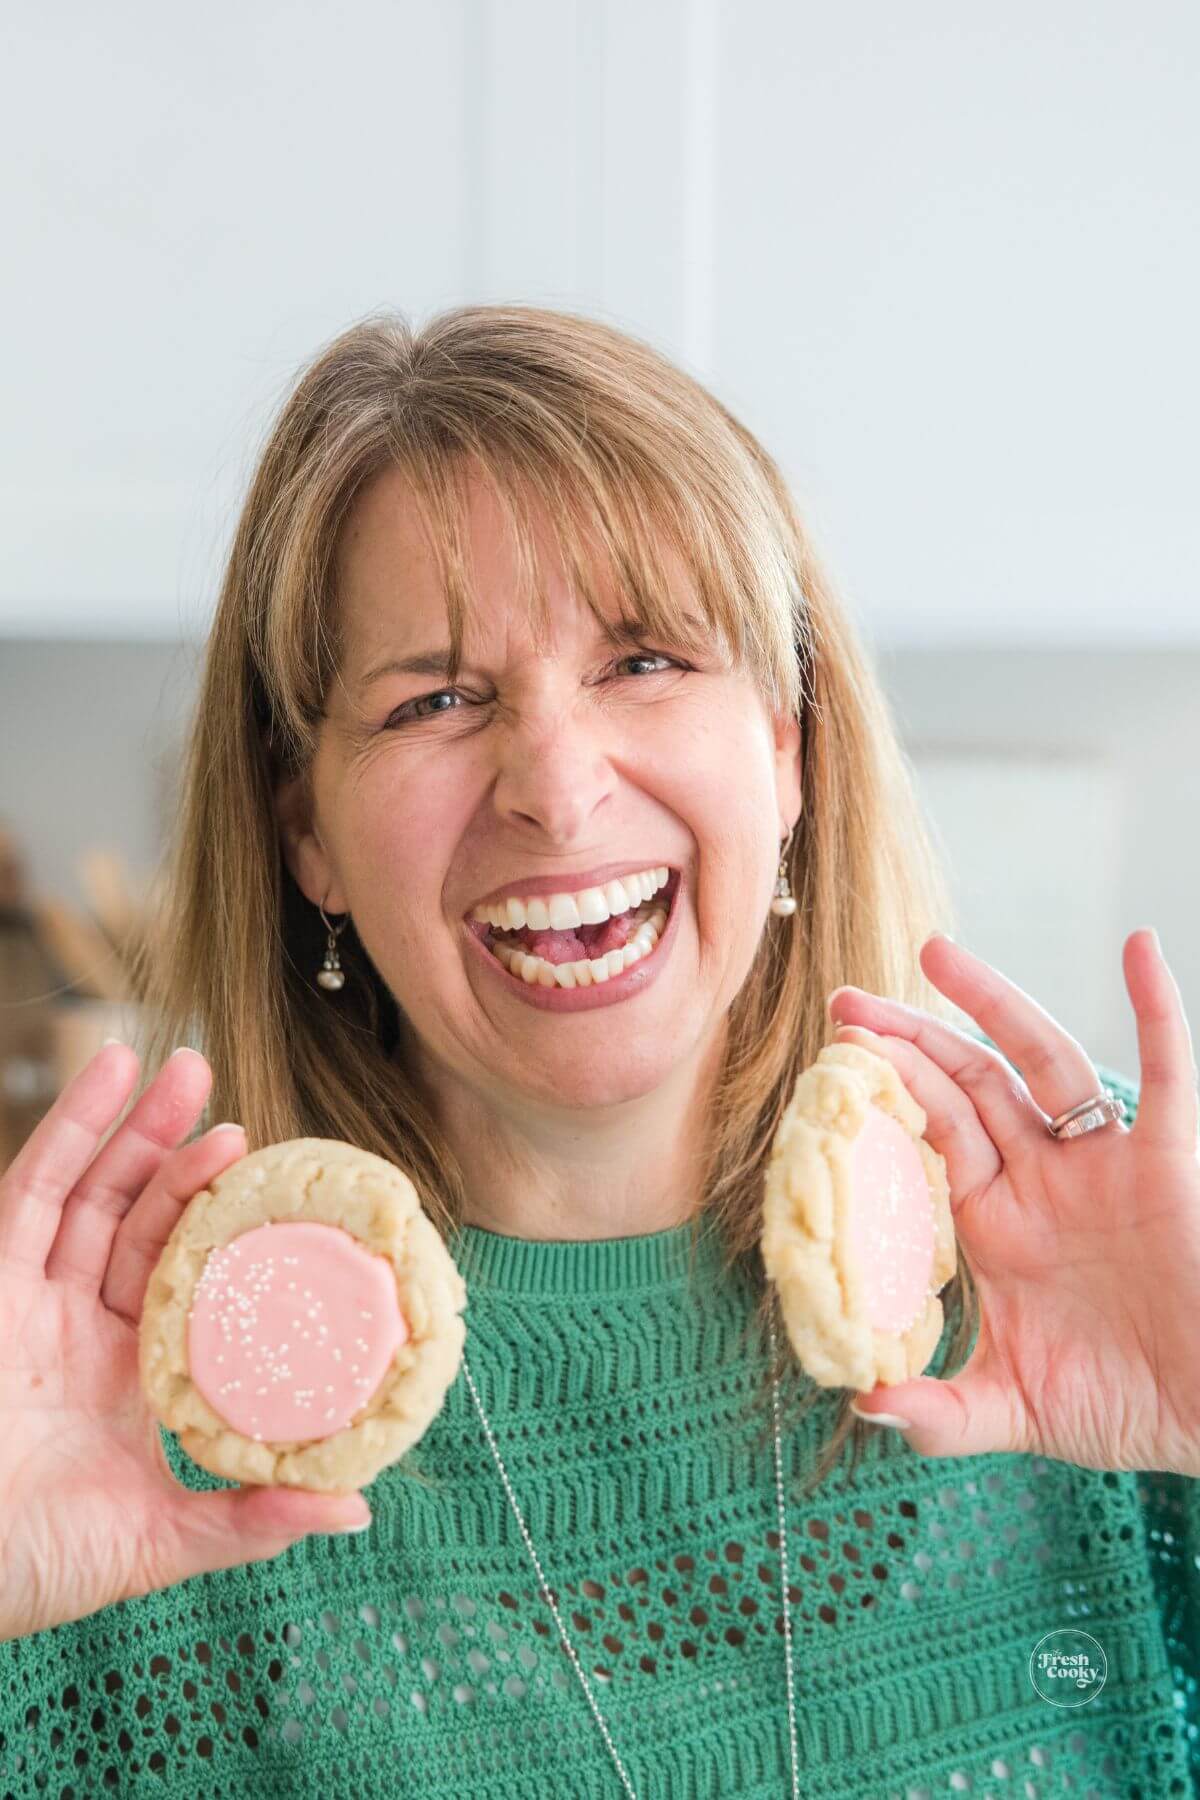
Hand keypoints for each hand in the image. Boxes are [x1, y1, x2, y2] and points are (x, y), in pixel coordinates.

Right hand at [0, 1042, 371, 1643]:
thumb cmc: (32, 1570)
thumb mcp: (158, 1543)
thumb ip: (249, 1521)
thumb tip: (355, 1507)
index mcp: (130, 1376)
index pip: (186, 1279)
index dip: (223, 1227)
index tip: (278, 1185)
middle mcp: (83, 1327)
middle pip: (138, 1220)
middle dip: (181, 1156)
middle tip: (233, 1107)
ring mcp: (31, 1299)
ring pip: (92, 1190)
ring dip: (136, 1124)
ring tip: (187, 1066)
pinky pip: (33, 1190)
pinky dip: (71, 1129)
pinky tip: (108, 1076)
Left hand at [828, 928, 1199, 1476]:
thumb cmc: (1119, 1408)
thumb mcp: (1013, 1410)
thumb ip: (938, 1414)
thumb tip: (860, 1403)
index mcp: (995, 1223)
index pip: (927, 1138)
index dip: (884, 1096)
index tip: (827, 1059)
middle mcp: (1041, 1178)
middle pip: (965, 1084)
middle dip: (909, 1038)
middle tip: (845, 999)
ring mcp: (1102, 1163)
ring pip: (1040, 1061)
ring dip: (992, 1003)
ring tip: (935, 954)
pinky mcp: (1167, 1161)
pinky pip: (1168, 1070)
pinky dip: (1156, 1007)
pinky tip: (1136, 947)